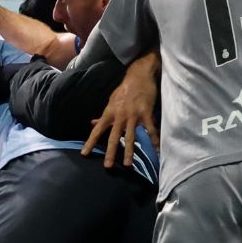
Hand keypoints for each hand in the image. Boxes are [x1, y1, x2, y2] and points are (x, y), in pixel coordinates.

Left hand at [83, 52, 158, 168]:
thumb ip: (103, 115)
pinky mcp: (146, 113)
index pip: (97, 130)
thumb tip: (92, 123)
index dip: (90, 142)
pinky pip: (150, 130)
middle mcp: (119, 116)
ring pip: (131, 137)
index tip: (84, 154)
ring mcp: (133, 115)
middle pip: (113, 137)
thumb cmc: (124, 90)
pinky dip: (155, 140)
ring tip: (128, 164)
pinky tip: (157, 150)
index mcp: (109, 113)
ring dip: (129, 152)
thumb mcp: (111, 102)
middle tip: (107, 166)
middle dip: (110, 153)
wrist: (138, 76)